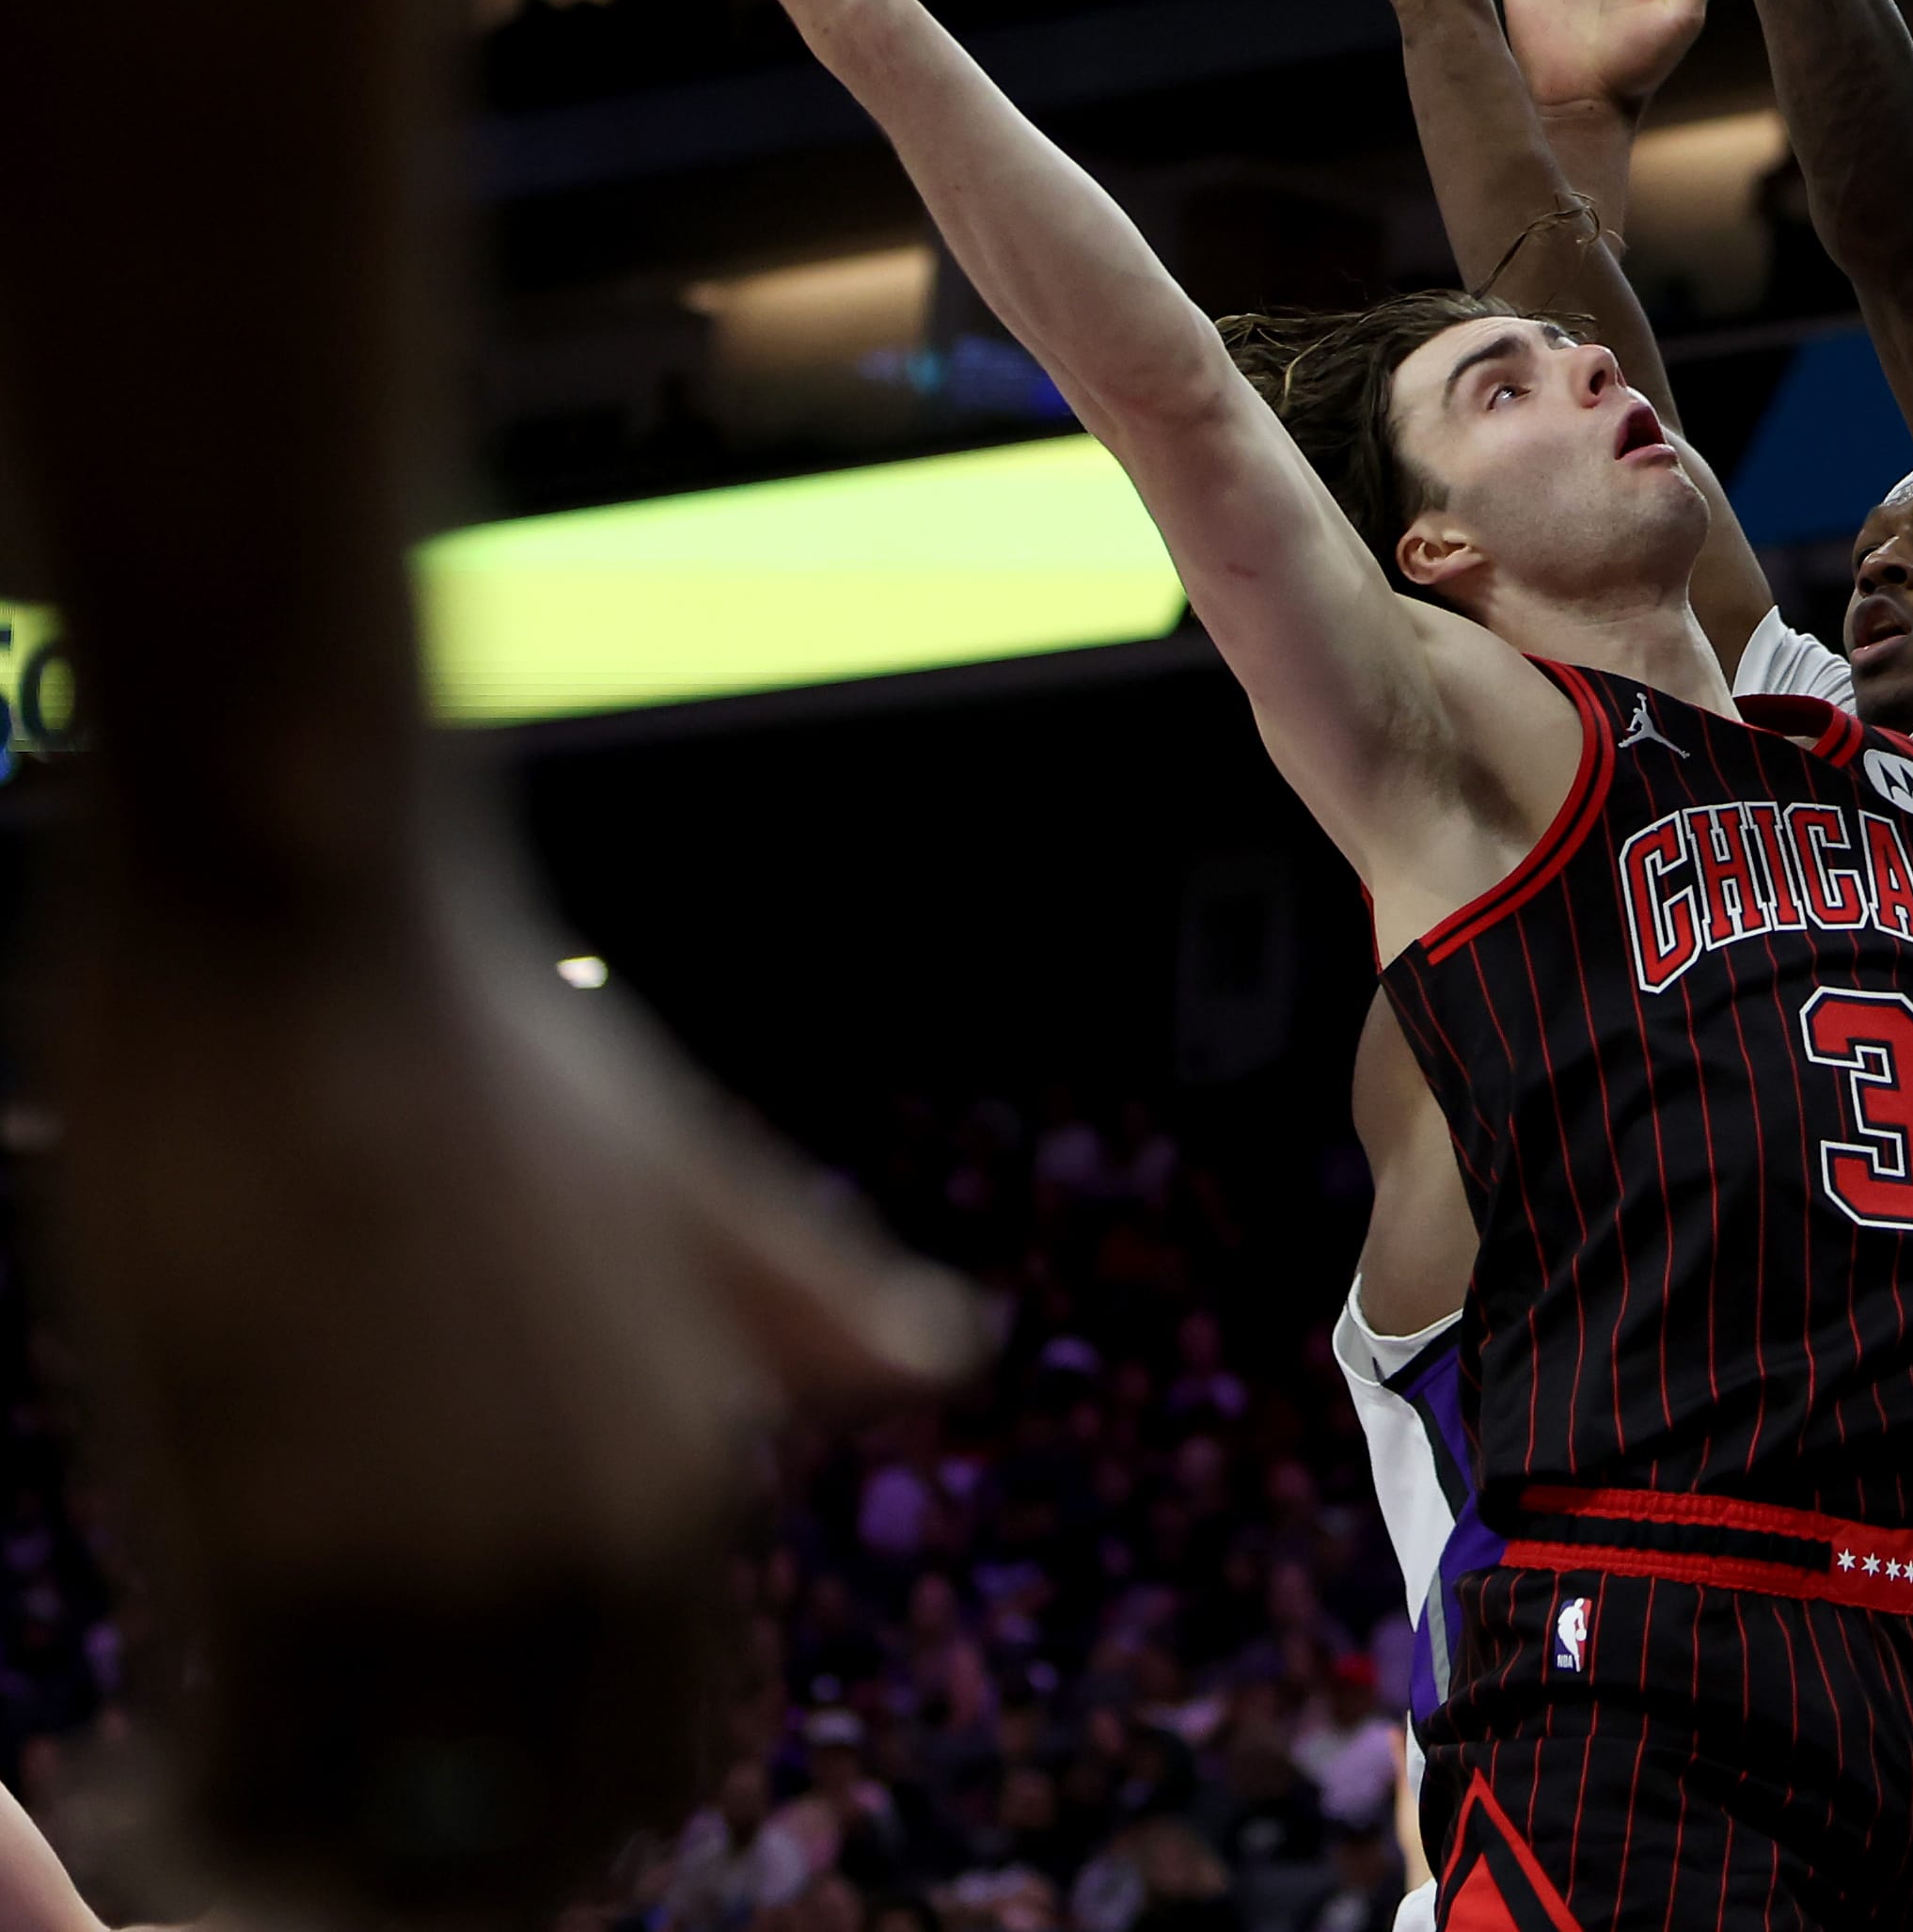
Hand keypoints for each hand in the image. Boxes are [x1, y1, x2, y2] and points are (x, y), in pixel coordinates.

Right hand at [46, 870, 979, 1909]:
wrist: (310, 945)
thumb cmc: (479, 1056)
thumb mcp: (688, 1184)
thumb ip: (800, 1299)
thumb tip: (944, 1359)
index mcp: (691, 1481)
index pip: (655, 1772)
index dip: (538, 1835)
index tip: (407, 1816)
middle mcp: (597, 1552)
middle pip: (520, 1851)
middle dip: (393, 1878)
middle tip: (260, 1829)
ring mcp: (442, 1563)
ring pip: (368, 1848)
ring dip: (259, 1857)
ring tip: (152, 1812)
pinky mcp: (273, 1551)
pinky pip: (239, 1783)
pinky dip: (171, 1813)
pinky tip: (98, 1772)